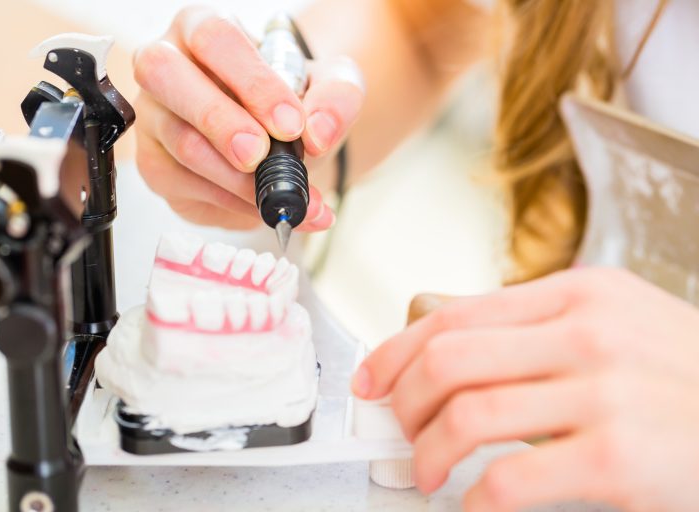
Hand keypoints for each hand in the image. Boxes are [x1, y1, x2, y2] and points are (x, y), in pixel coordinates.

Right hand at [132, 6, 364, 229]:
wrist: (279, 142)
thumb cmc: (292, 101)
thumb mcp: (331, 87)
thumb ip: (336, 98)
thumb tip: (317, 134)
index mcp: (202, 27)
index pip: (215, 38)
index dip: (252, 82)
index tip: (290, 124)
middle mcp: (165, 64)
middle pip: (165, 73)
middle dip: (219, 120)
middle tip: (260, 155)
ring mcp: (153, 116)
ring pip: (182, 142)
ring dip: (238, 178)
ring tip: (286, 194)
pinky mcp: (154, 163)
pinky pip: (184, 184)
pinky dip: (231, 202)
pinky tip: (263, 206)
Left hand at [354, 267, 698, 510]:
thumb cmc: (686, 376)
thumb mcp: (618, 322)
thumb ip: (538, 326)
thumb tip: (448, 342)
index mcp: (578, 295)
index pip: (456, 316)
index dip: (398, 350)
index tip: (373, 380)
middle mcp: (587, 333)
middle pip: (450, 361)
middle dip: (404, 402)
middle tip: (399, 431)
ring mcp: (605, 393)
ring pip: (469, 415)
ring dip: (427, 453)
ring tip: (426, 472)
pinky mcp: (617, 458)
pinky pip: (509, 478)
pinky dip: (474, 499)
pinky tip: (474, 505)